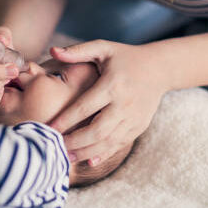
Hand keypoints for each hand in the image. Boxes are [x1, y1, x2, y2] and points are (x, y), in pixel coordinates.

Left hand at [48, 40, 166, 165]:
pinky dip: (103, 154)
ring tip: (66, 156)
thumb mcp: (103, 48)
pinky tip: (87, 160)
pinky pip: (120, 144)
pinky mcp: (139, 126)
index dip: (66, 120)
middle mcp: (124, 104)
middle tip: (54, 146)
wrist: (159, 68)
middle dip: (74, 141)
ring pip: (108, 142)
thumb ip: (78, 51)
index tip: (49, 128)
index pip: (85, 107)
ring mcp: (134, 117)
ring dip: (86, 152)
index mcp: (112, 85)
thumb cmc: (125, 56)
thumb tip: (52, 50)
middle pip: (97, 130)